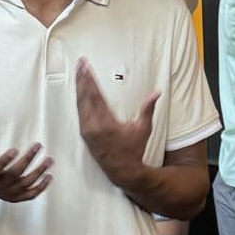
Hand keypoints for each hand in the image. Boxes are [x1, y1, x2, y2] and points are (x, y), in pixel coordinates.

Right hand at [0, 127, 52, 201]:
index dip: (5, 160)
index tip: (15, 149)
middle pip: (13, 174)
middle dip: (27, 160)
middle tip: (39, 145)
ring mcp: (5, 193)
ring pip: (24, 184)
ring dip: (38, 172)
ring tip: (49, 159)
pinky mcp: (14, 197)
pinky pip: (29, 195)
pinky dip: (40, 188)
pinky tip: (49, 176)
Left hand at [75, 58, 158, 185]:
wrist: (123, 171)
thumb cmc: (134, 150)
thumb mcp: (143, 129)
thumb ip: (147, 109)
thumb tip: (156, 92)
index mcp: (106, 122)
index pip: (95, 95)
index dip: (89, 79)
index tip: (86, 67)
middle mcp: (93, 126)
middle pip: (84, 96)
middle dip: (81, 79)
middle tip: (79, 64)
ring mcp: (86, 130)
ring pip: (79, 104)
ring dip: (78, 87)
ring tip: (77, 74)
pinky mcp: (84, 134)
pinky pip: (79, 112)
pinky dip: (79, 99)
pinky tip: (79, 92)